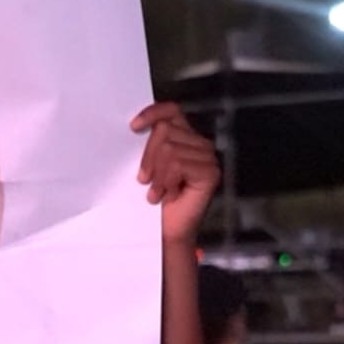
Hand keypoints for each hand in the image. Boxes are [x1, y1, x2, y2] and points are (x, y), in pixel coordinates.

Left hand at [132, 103, 220, 243]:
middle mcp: (200, 143)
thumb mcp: (150, 166)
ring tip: (157, 193)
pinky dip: (167, 181)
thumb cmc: (157, 200)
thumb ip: (150, 145)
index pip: (171, 111)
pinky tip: (169, 195)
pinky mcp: (210, 172)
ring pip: (169, 148)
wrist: (168, 232)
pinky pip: (178, 164)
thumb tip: (135, 126)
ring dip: (158, 175)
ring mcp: (208, 157)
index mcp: (186, 137)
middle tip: (145, 181)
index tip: (133, 127)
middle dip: (148, 157)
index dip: (152, 113)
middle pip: (165, 130)